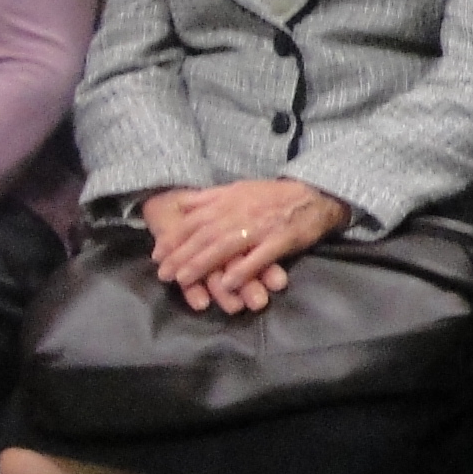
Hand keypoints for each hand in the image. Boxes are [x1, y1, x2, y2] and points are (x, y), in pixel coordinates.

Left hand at [146, 179, 350, 313]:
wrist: (315, 194)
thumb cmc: (273, 195)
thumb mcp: (237, 188)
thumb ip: (209, 198)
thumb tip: (180, 205)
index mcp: (228, 199)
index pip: (194, 220)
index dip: (174, 238)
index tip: (157, 254)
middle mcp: (240, 211)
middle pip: (205, 235)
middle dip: (181, 255)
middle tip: (164, 274)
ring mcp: (261, 226)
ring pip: (225, 246)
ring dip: (203, 263)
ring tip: (184, 280)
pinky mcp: (281, 239)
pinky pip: (259, 256)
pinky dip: (242, 270)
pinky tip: (227, 284)